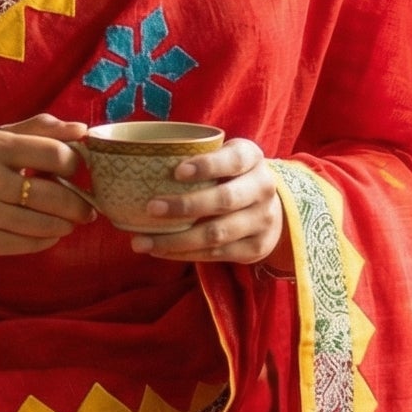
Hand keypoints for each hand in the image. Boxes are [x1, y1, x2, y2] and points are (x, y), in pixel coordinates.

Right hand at [0, 113, 92, 263]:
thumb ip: (38, 129)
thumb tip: (82, 130)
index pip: (53, 154)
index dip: (74, 165)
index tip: (77, 172)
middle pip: (53, 195)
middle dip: (78, 204)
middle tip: (87, 209)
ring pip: (43, 223)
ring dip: (65, 224)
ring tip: (70, 222)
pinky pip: (27, 244)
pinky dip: (46, 241)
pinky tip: (49, 235)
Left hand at [130, 136, 292, 268]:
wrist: (270, 208)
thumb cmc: (230, 176)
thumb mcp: (224, 157)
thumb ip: (197, 157)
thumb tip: (141, 162)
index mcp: (252, 158)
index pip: (233, 160)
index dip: (207, 166)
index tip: (177, 172)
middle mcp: (263, 188)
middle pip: (224, 200)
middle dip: (185, 206)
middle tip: (150, 208)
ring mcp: (262, 220)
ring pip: (216, 233)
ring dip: (176, 240)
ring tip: (142, 241)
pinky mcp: (256, 247)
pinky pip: (215, 254)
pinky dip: (184, 254)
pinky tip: (160, 250)